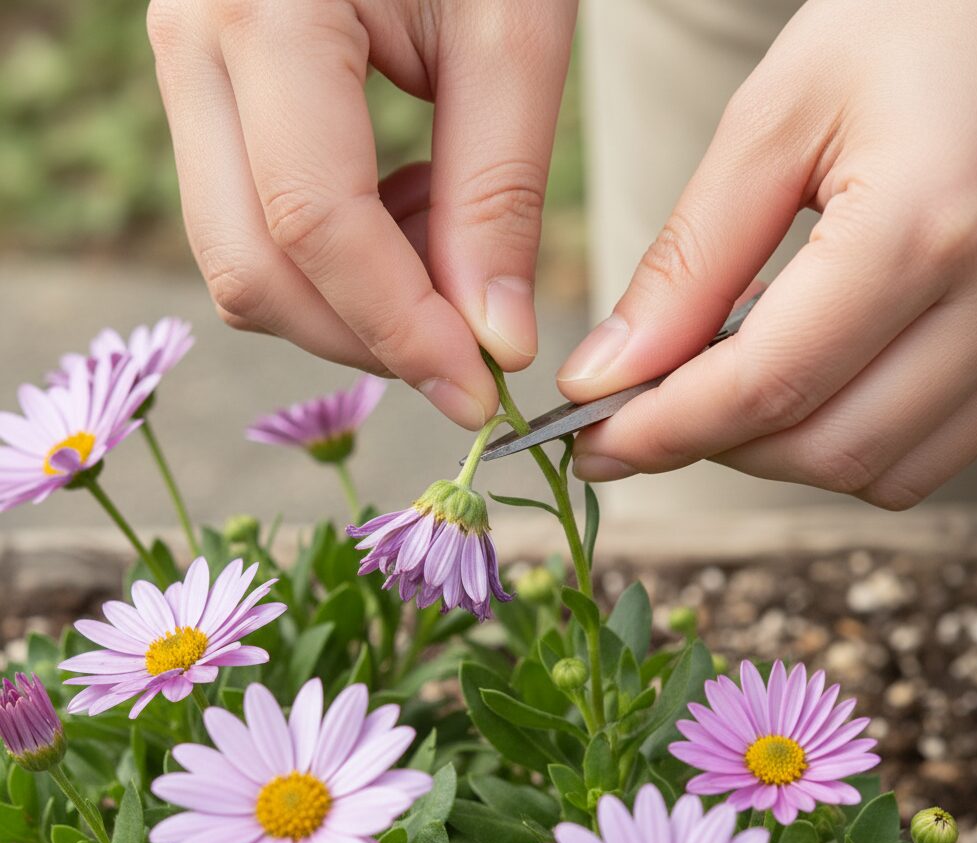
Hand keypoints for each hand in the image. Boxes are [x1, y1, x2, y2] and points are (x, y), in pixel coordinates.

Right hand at [146, 0, 575, 427]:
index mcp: (261, 8)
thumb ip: (499, 193)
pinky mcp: (214, 99)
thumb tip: (496, 342)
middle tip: (471, 345)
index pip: (314, 223)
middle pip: (253, 267)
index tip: (479, 392)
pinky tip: (412, 206)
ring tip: (451, 234)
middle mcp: (193, 45)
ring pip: (246, 260)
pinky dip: (345, 259)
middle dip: (368, 336)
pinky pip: (258, 226)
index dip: (402, 330)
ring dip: (359, 297)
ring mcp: (188, 73)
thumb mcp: (511, 30)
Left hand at [558, 0, 976, 507]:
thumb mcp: (773, 121)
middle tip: (647, 405)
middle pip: (820, 447)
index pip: (764, 386)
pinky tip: (806, 372)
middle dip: (713, 443)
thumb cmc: (908, 29)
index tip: (593, 442)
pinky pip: (923, 456)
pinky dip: (842, 437)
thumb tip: (607, 374)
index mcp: (923, 225)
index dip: (661, 430)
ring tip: (731, 372)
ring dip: (778, 449)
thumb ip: (688, 262)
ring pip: (875, 472)